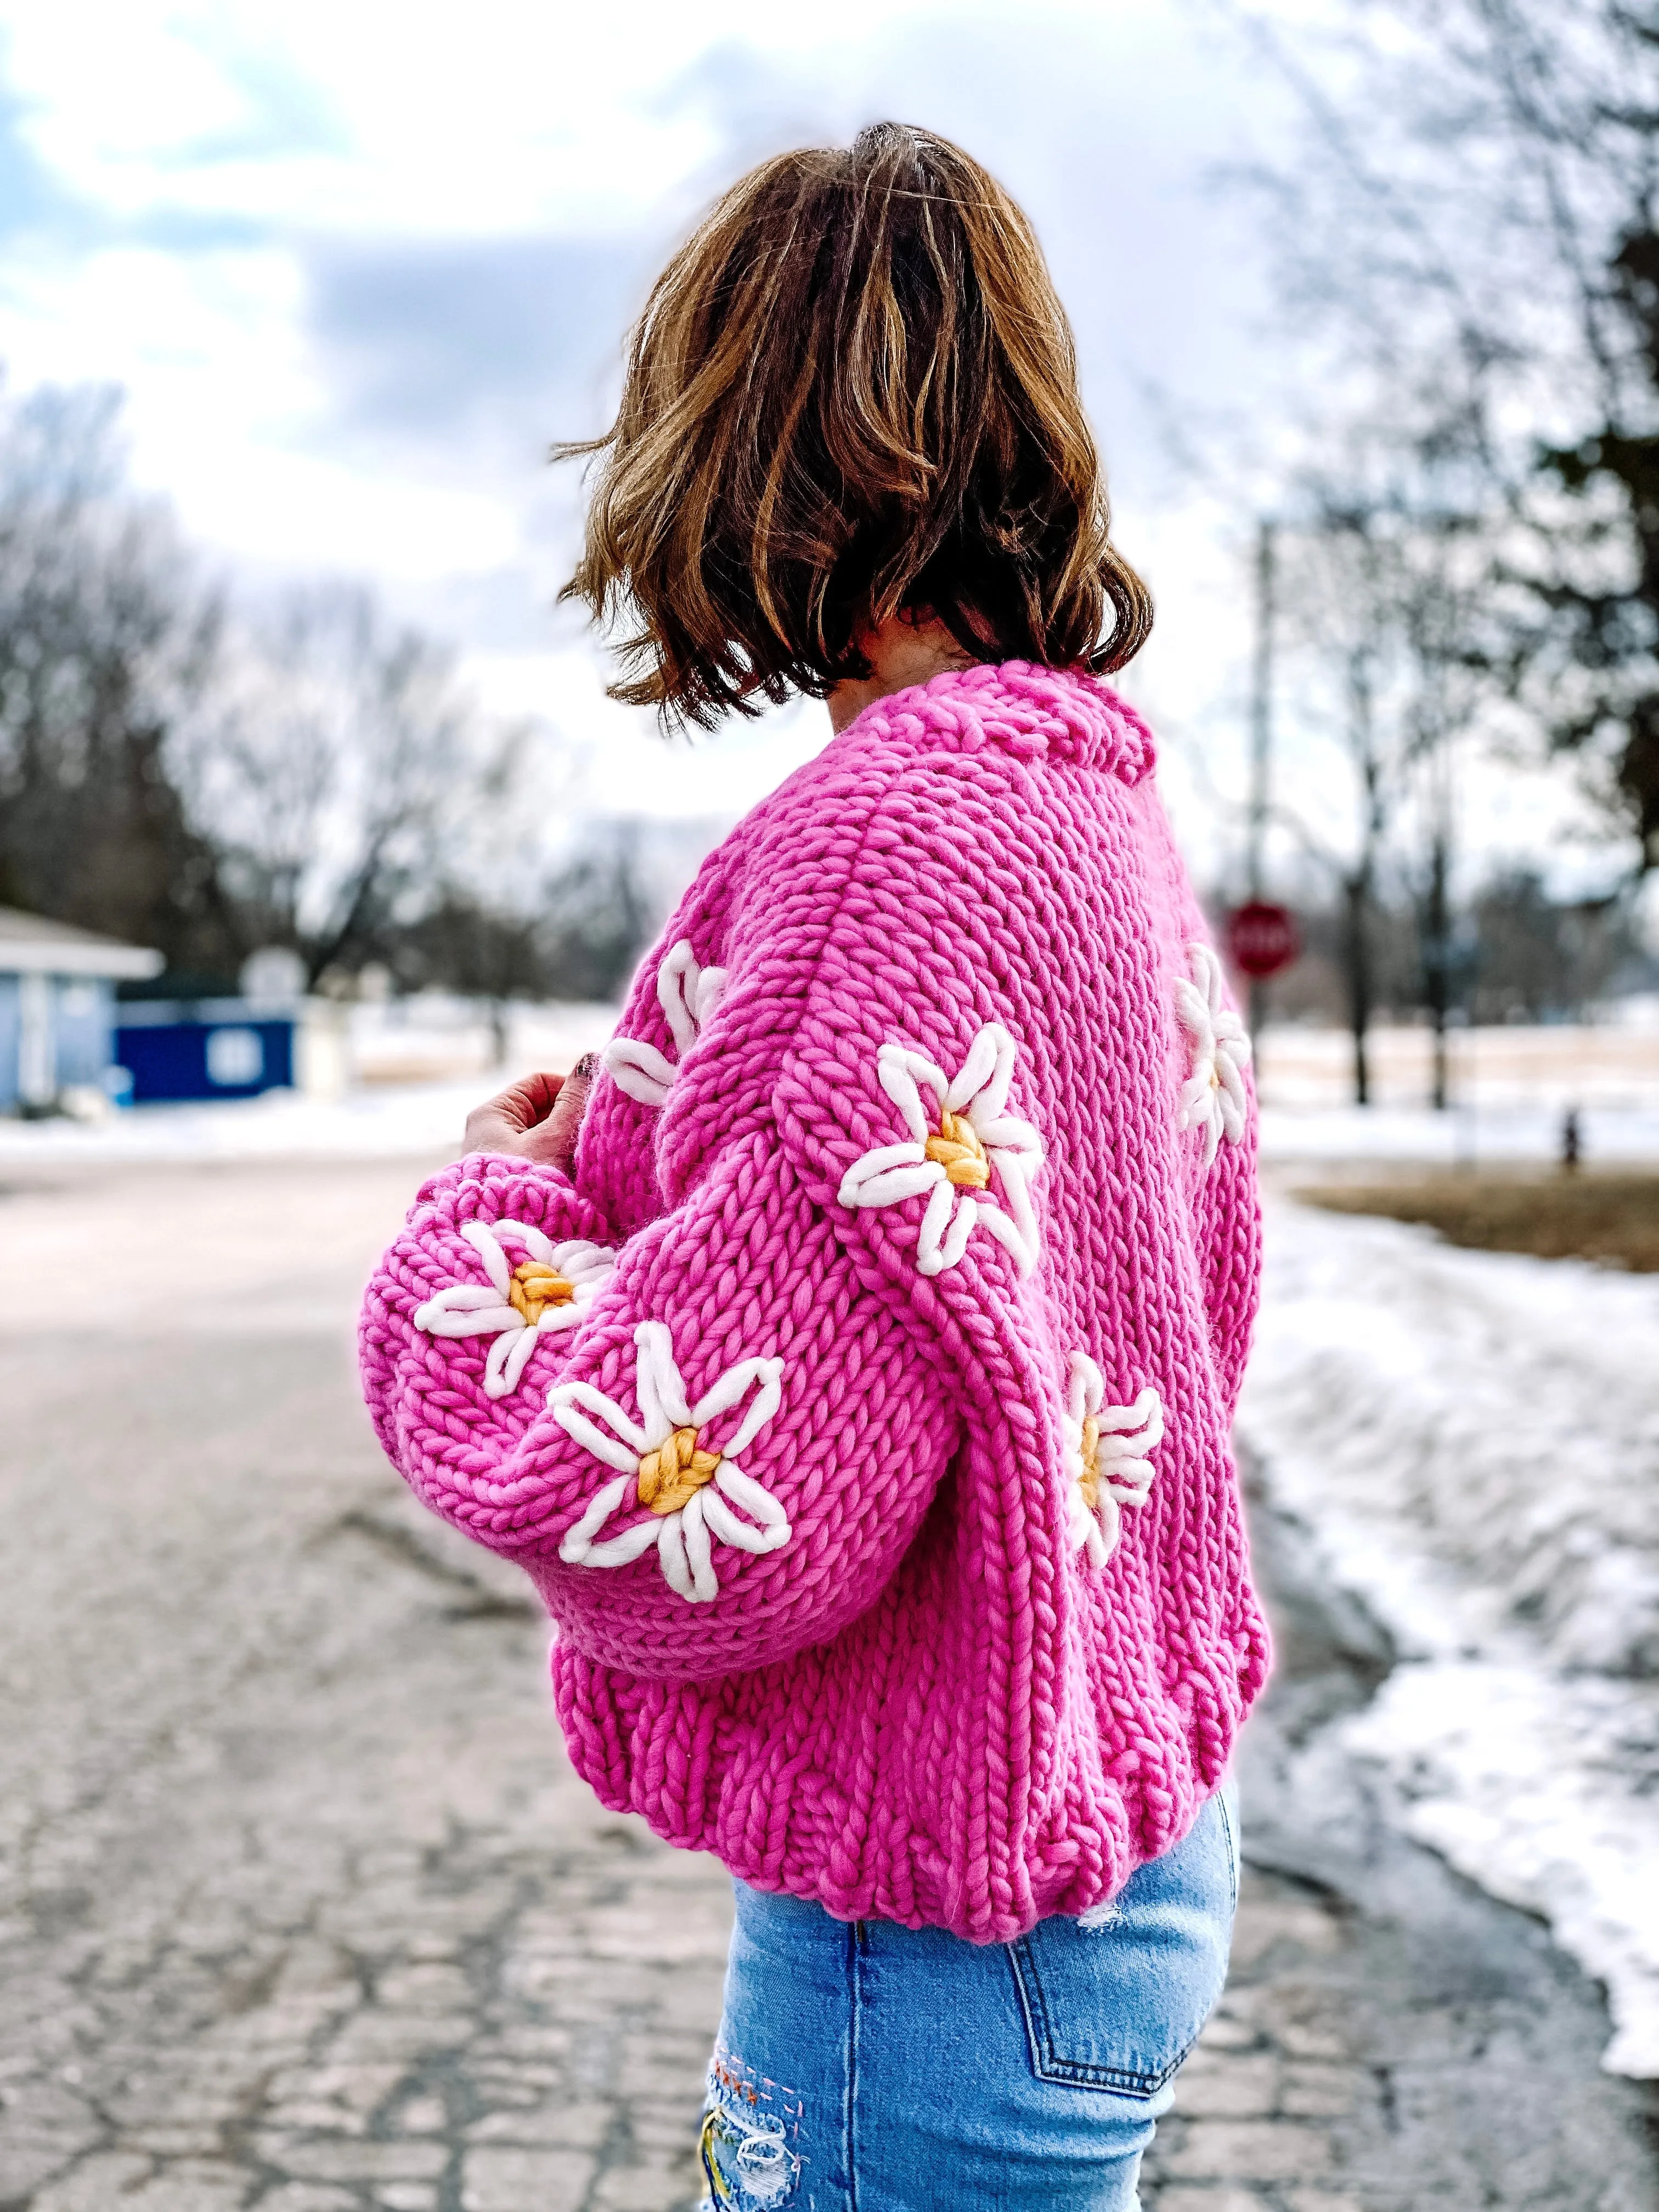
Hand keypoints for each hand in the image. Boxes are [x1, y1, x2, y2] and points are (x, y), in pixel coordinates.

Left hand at [462, 1053, 596, 1174]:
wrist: (505, 1242)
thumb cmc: (524, 1185)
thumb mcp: (553, 1139)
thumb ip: (575, 1102)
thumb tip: (590, 1059)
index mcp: (492, 1114)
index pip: (539, 1083)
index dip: (569, 1089)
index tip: (593, 1105)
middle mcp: (490, 1134)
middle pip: (542, 1112)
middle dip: (570, 1121)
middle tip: (596, 1133)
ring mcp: (499, 1161)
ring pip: (543, 1140)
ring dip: (567, 1145)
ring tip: (587, 1156)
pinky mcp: (509, 1184)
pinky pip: (540, 1163)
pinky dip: (559, 1166)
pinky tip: (575, 1176)